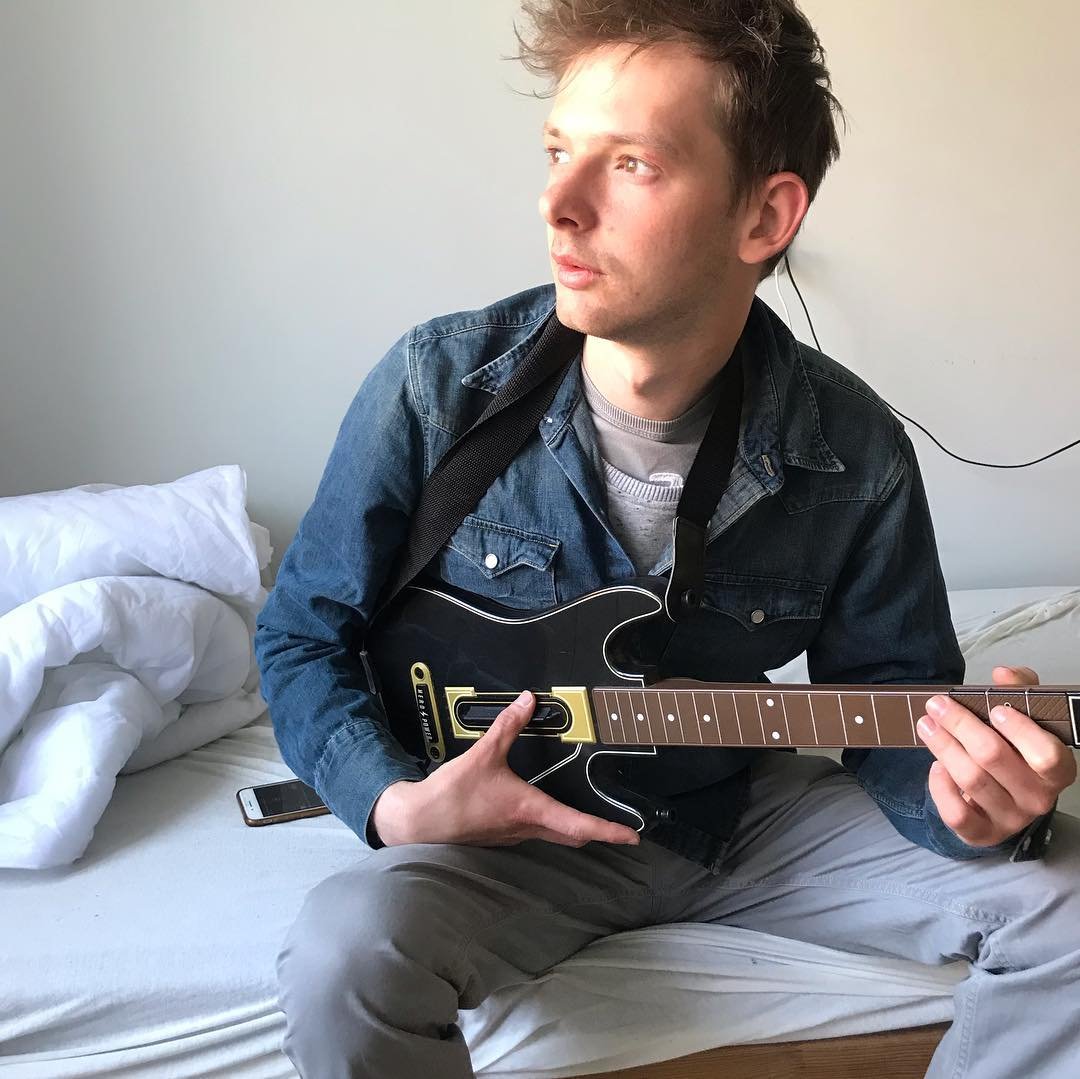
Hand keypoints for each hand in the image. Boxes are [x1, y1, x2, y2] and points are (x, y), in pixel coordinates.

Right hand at [371, 690, 640, 848]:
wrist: (418, 823)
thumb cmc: (450, 797)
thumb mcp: (483, 754)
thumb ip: (508, 725)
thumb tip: (527, 702)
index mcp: (529, 809)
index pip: (579, 824)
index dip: (608, 830)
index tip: (632, 834)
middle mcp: (525, 827)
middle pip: (572, 836)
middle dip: (597, 832)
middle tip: (618, 830)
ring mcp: (512, 835)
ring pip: (553, 836)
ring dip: (573, 829)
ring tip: (590, 821)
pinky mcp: (500, 834)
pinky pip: (533, 832)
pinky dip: (549, 825)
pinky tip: (544, 813)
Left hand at [918, 665, 1076, 846]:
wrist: (1003, 795)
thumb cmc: (1015, 749)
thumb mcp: (1023, 716)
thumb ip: (1019, 689)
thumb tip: (1003, 674)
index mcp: (1057, 770)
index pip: (1046, 754)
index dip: (1020, 731)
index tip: (994, 709)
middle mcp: (1038, 798)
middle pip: (994, 758)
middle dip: (960, 725)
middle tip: (937, 705)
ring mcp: (1010, 819)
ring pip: (971, 780)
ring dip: (943, 747)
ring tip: (926, 724)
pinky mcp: (982, 834)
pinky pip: (956, 813)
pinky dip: (940, 786)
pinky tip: (936, 765)